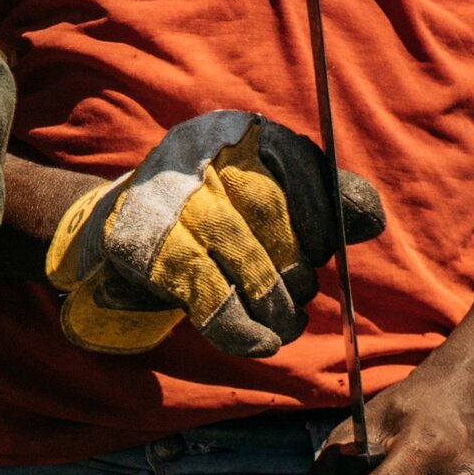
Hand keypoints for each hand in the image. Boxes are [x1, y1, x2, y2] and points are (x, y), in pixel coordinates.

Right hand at [48, 110, 384, 359]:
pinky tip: (257, 343)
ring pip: (245, 258)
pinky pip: (210, 295)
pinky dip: (240, 328)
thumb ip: (318, 203)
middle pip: (274, 217)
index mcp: (233, 131)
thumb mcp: (259, 201)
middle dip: (297, 269)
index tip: (323, 250)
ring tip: (283, 325)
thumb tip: (368, 219)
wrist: (105, 237)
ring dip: (274, 306)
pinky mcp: (143, 245)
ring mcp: (165, 197)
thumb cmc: (201, 224)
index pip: (300, 163)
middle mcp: (197, 152)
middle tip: (298, 299)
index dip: (323, 216)